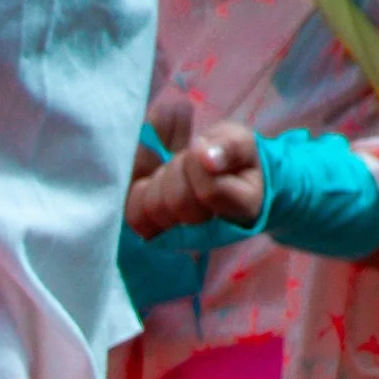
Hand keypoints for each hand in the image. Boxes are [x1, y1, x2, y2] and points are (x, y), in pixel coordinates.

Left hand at [125, 119, 264, 243]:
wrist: (202, 162)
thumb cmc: (224, 154)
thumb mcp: (234, 139)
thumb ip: (228, 146)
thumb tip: (207, 158)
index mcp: (242, 206)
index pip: (209, 192)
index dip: (197, 163)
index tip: (200, 147)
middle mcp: (213, 232)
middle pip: (179, 202)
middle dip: (177, 168)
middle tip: (186, 160)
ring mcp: (182, 238)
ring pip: (156, 210)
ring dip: (160, 180)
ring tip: (174, 173)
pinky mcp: (154, 235)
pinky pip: (137, 217)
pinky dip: (141, 193)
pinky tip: (154, 185)